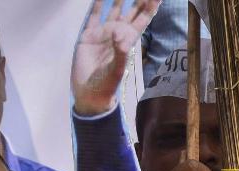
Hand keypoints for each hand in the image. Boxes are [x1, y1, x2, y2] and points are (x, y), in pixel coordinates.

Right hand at [71, 0, 158, 115]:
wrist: (90, 92)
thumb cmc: (107, 84)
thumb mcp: (116, 70)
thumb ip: (120, 53)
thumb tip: (120, 35)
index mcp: (128, 40)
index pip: (142, 20)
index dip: (150, 8)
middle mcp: (117, 33)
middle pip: (131, 12)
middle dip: (139, 0)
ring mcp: (103, 33)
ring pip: (114, 11)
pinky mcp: (88, 35)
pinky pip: (94, 16)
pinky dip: (96, 5)